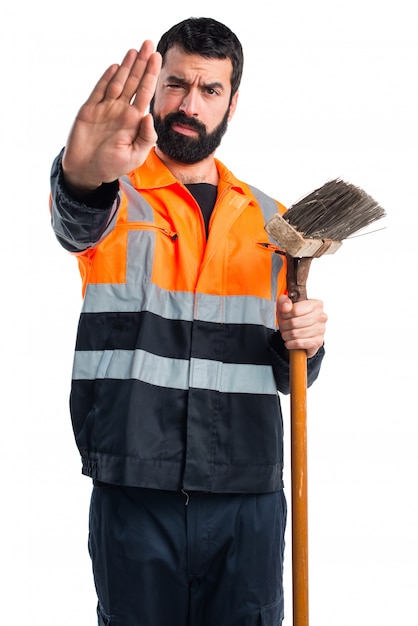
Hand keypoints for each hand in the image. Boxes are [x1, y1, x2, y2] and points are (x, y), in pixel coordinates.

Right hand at [62, 40, 161, 192]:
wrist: (87, 172)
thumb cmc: (112, 166)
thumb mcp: (135, 157)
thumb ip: (145, 138)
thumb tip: (150, 116)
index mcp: (133, 121)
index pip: (145, 93)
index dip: (151, 75)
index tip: (158, 58)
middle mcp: (121, 111)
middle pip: (133, 82)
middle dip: (142, 63)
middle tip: (149, 43)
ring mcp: (105, 109)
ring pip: (118, 82)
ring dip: (126, 66)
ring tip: (135, 50)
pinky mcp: (89, 110)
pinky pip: (99, 90)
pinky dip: (107, 78)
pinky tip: (116, 66)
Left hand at [277, 295, 326, 357]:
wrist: (302, 330)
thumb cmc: (295, 316)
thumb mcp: (287, 305)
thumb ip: (284, 302)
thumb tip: (285, 307)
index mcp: (316, 304)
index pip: (295, 310)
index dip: (285, 314)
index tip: (284, 315)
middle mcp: (321, 316)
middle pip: (294, 323)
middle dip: (284, 325)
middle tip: (283, 326)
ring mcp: (321, 330)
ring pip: (295, 334)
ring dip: (286, 335)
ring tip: (286, 333)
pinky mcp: (318, 342)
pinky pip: (299, 343)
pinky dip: (290, 343)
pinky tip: (290, 341)